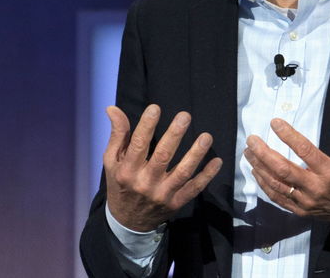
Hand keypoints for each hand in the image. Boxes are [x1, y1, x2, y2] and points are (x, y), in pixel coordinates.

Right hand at [103, 104, 221, 231]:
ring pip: (182, 172)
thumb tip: (113, 108)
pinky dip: (207, 176)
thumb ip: (118, 135)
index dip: (146, 126)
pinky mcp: (176, 203)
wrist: (127, 222)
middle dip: (175, 135)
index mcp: (127, 171)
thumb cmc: (120, 183)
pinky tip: (217, 161)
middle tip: (185, 116)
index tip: (155, 108)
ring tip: (206, 137)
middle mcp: (145, 183)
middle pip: (163, 156)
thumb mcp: (112, 161)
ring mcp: (162, 194)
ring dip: (196, 154)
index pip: (138, 145)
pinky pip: (194, 188)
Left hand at [244, 107, 329, 225]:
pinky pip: (279, 198)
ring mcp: (307, 201)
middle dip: (264, 153)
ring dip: (260, 168)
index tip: (274, 122)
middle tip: (252, 139)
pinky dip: (265, 185)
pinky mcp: (302, 210)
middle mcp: (316, 187)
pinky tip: (257, 173)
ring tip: (248, 152)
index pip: (304, 150)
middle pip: (283, 169)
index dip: (287, 135)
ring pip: (277, 184)